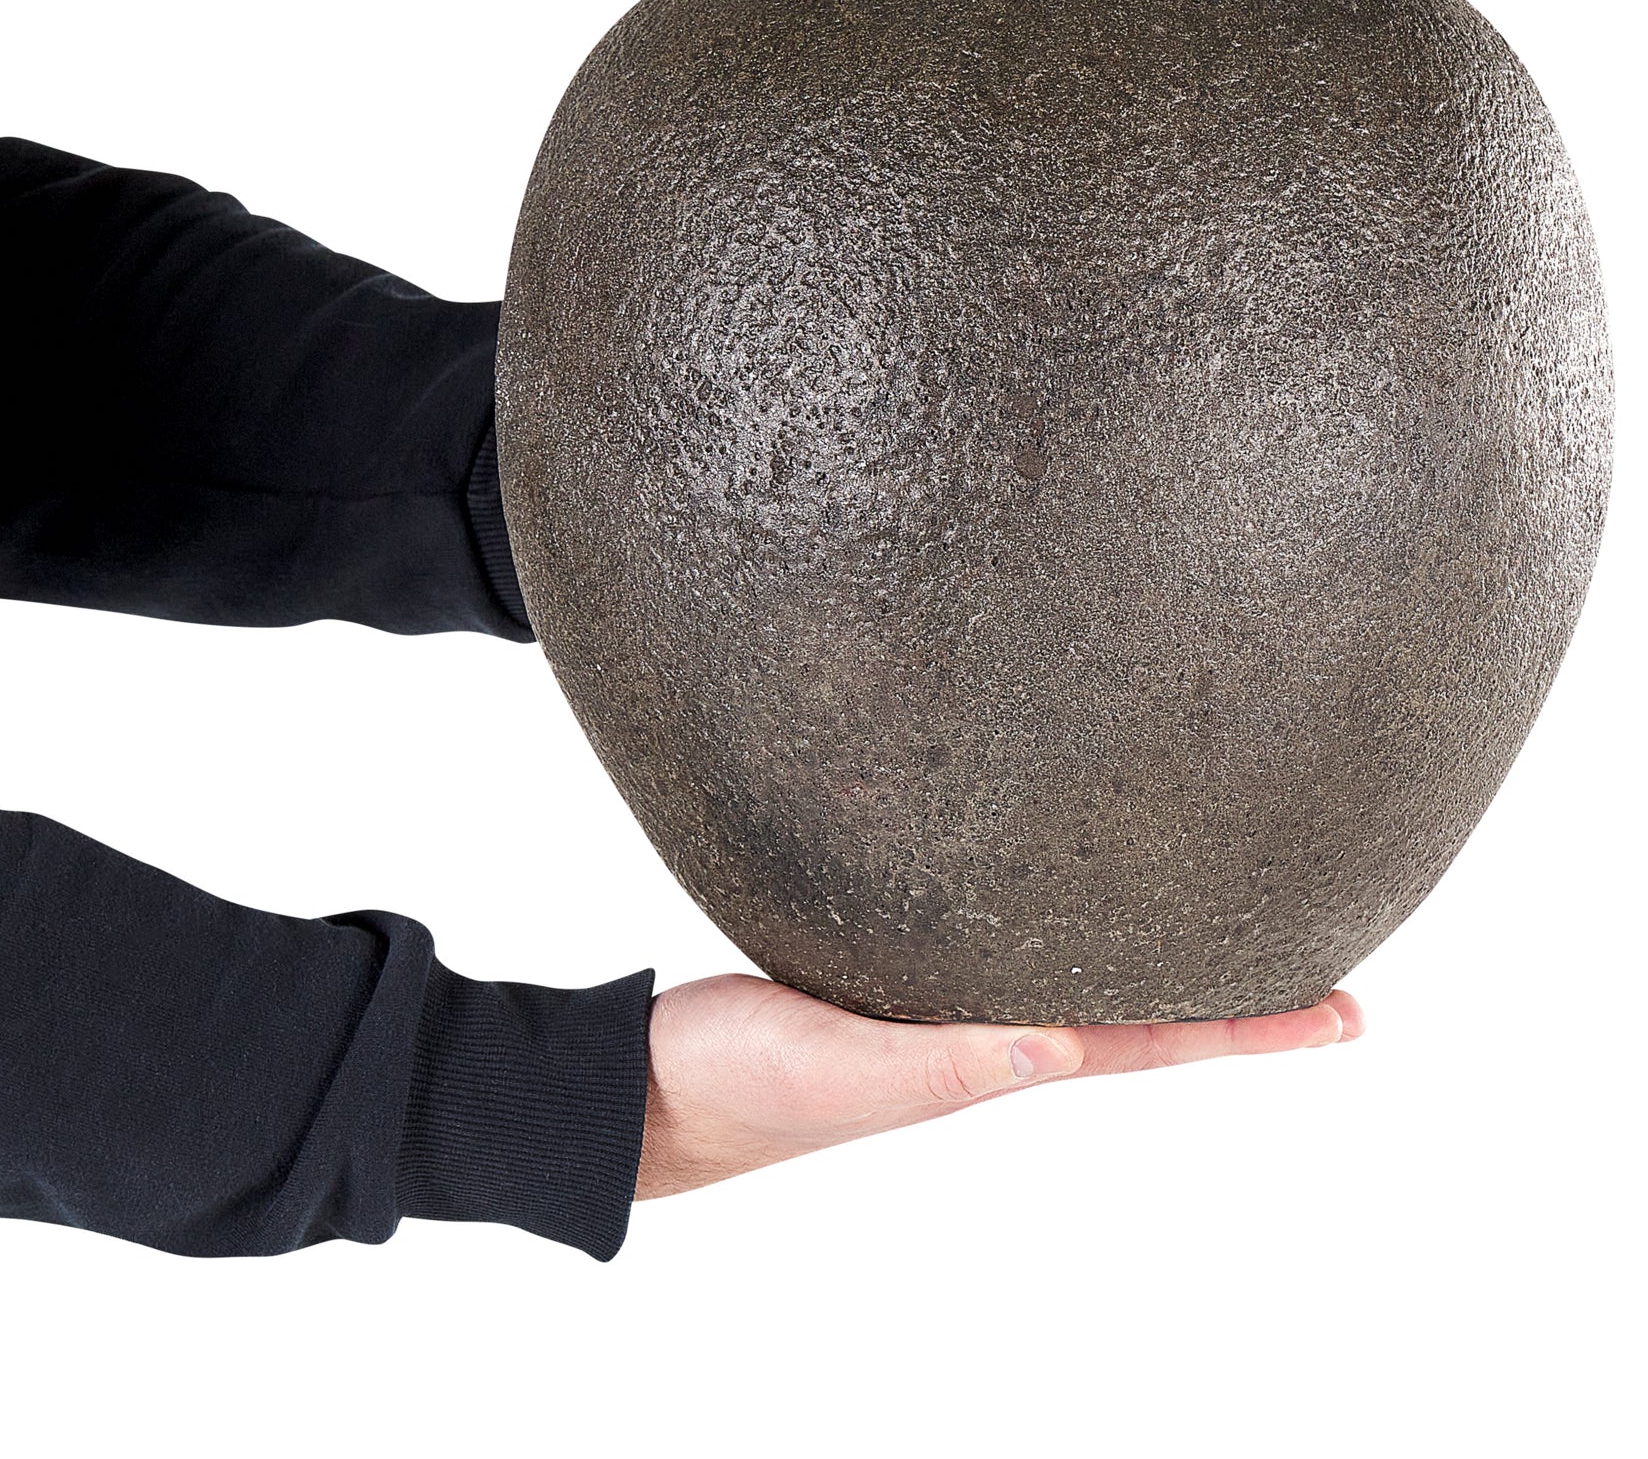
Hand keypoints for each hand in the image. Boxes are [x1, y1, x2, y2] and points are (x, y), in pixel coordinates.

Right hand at [635, 972, 1363, 1198]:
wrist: (653, 1085)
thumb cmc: (739, 1085)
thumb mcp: (839, 1068)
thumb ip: (940, 1063)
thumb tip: (1056, 1050)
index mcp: (992, 1062)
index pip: (1149, 1045)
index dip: (1250, 1031)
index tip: (1345, 1016)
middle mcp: (987, 1037)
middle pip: (1138, 1020)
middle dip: (1235, 1004)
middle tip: (1330, 987)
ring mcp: (941, 1011)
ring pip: (1078, 986)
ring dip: (1157, 974)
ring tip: (1220, 940)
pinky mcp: (889, 978)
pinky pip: (1003, 954)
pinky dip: (1057, 935)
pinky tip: (1058, 914)